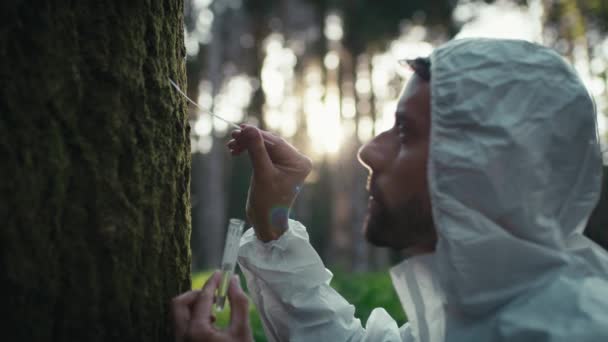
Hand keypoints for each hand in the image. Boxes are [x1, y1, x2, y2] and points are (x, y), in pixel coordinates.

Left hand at [170, 271, 252, 341]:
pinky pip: (182, 325)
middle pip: (178, 304)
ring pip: (178, 315)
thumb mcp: (242, 331)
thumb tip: (233, 280)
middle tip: (213, 294)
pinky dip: (193, 318)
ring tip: (215, 313)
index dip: (212, 282)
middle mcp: (182, 337)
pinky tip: (211, 325)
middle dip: (195, 294)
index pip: (202, 297)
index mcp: (197, 331)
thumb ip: (239, 303)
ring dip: (194, 306)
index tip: (220, 273)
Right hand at [227, 125, 311, 241]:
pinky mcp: (277, 167)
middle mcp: (296, 160)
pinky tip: (237, 152)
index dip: (255, 135)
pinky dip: (250, 152)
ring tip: (231, 147)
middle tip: (232, 139)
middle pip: (270, 143)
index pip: (275, 142)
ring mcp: (287, 163)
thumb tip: (249, 128)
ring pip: (264, 147)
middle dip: (250, 140)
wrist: (266, 222)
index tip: (238, 130)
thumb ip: (256, 150)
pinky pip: (263, 154)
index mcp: (299, 162)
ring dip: (247, 145)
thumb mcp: (261, 174)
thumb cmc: (267, 203)